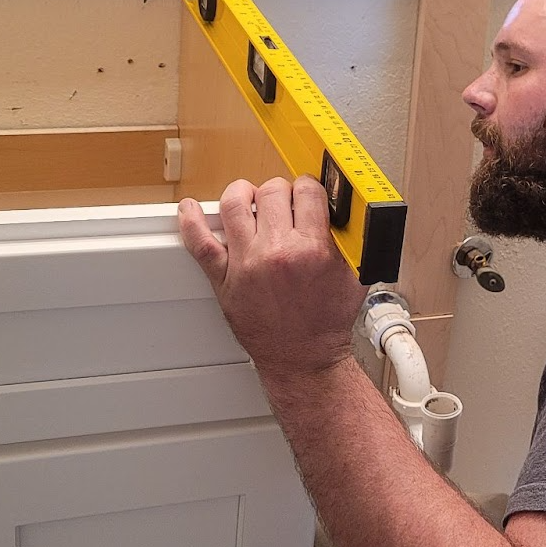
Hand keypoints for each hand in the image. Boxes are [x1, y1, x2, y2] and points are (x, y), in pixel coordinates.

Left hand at [178, 177, 365, 383]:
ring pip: (233, 205)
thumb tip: (341, 211)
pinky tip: (191, 209)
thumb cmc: (326, 324)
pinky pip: (200, 244)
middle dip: (279, 191)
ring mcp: (246, 264)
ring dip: (242, 193)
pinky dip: (191, 221)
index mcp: (312, 249)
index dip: (308, 187)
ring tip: (248, 199)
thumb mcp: (354, 275)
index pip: (307, 191)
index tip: (305, 194)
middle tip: (282, 203)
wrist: (304, 359)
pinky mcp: (224, 279)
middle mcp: (277, 253)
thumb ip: (350, 240)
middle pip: (271, 192)